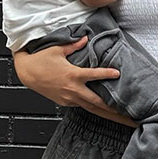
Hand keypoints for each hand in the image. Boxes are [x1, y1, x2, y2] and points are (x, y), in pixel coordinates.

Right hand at [12, 36, 136, 126]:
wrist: (27, 73)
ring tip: (124, 121)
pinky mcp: (66, 102)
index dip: (106, 74)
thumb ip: (74, 45)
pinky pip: (84, 106)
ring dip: (108, 114)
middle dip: (115, 110)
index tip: (118, 74)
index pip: (93, 75)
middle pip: (97, 102)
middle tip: (130, 116)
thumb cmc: (42, 60)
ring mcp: (70, 98)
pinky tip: (106, 113)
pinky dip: (95, 109)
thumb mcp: (58, 49)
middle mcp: (73, 90)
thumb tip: (86, 38)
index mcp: (73, 75)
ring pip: (92, 108)